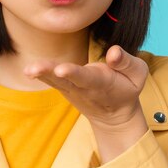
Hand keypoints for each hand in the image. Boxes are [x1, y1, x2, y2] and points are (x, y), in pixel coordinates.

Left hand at [23, 44, 148, 130]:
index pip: (86, 77)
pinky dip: (41, 75)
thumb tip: (113, 52)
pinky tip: (29, 70)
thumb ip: (126, 62)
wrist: (114, 115)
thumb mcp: (138, 74)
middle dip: (49, 73)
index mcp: (102, 83)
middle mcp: (83, 87)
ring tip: (29, 70)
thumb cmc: (126, 88)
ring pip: (55, 80)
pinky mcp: (65, 87)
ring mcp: (72, 89)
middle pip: (64, 80)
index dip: (73, 73)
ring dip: (41, 74)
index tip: (61, 70)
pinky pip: (51, 80)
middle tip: (33, 69)